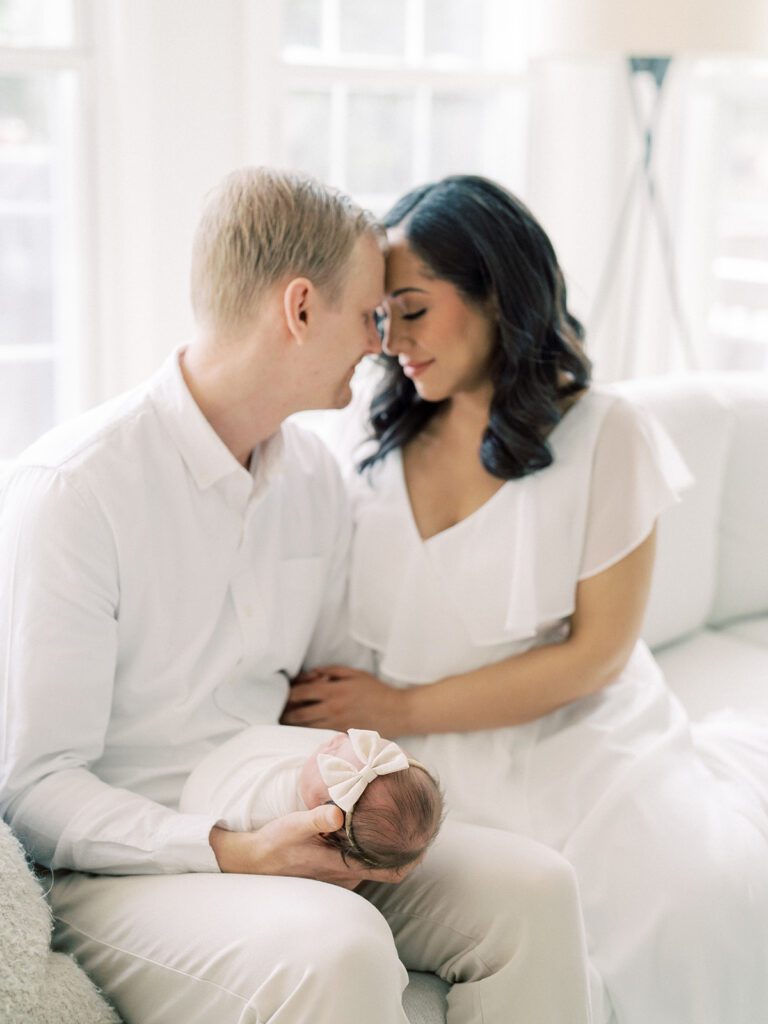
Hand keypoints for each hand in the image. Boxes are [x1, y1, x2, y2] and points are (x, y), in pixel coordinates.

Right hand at [209, 805, 415, 887]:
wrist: (252, 862)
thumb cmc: (275, 843)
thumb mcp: (294, 825)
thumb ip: (317, 818)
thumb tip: (338, 814)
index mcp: (342, 866)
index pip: (389, 871)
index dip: (411, 859)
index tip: (425, 841)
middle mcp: (345, 877)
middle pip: (385, 869)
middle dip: (402, 851)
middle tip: (417, 825)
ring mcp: (338, 879)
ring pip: (372, 867)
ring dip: (385, 851)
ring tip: (398, 825)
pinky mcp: (329, 874)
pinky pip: (358, 865)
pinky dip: (368, 852)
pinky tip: (366, 833)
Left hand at [280, 666, 409, 734]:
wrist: (397, 712)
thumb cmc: (376, 690)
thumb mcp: (354, 673)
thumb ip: (330, 671)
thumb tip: (310, 674)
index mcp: (334, 692)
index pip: (301, 693)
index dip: (288, 693)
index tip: (282, 693)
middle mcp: (332, 710)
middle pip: (298, 714)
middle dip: (285, 713)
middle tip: (277, 711)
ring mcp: (336, 726)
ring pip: (305, 728)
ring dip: (293, 725)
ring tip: (285, 721)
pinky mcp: (341, 736)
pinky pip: (318, 735)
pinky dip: (307, 732)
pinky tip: (303, 729)